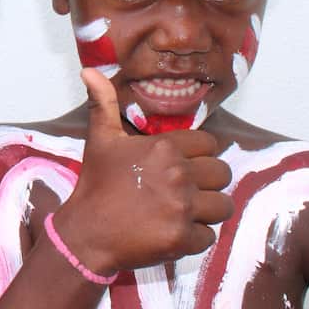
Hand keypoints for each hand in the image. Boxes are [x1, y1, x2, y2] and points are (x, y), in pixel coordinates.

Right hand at [54, 69, 232, 274]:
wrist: (85, 233)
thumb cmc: (95, 184)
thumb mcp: (100, 139)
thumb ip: (103, 103)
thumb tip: (89, 70)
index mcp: (164, 147)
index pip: (210, 144)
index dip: (200, 155)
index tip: (184, 167)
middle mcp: (178, 174)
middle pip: (222, 173)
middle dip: (208, 183)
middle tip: (186, 192)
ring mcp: (182, 208)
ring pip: (223, 206)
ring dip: (208, 211)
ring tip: (186, 213)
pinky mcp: (182, 238)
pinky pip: (210, 236)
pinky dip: (196, 238)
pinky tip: (174, 233)